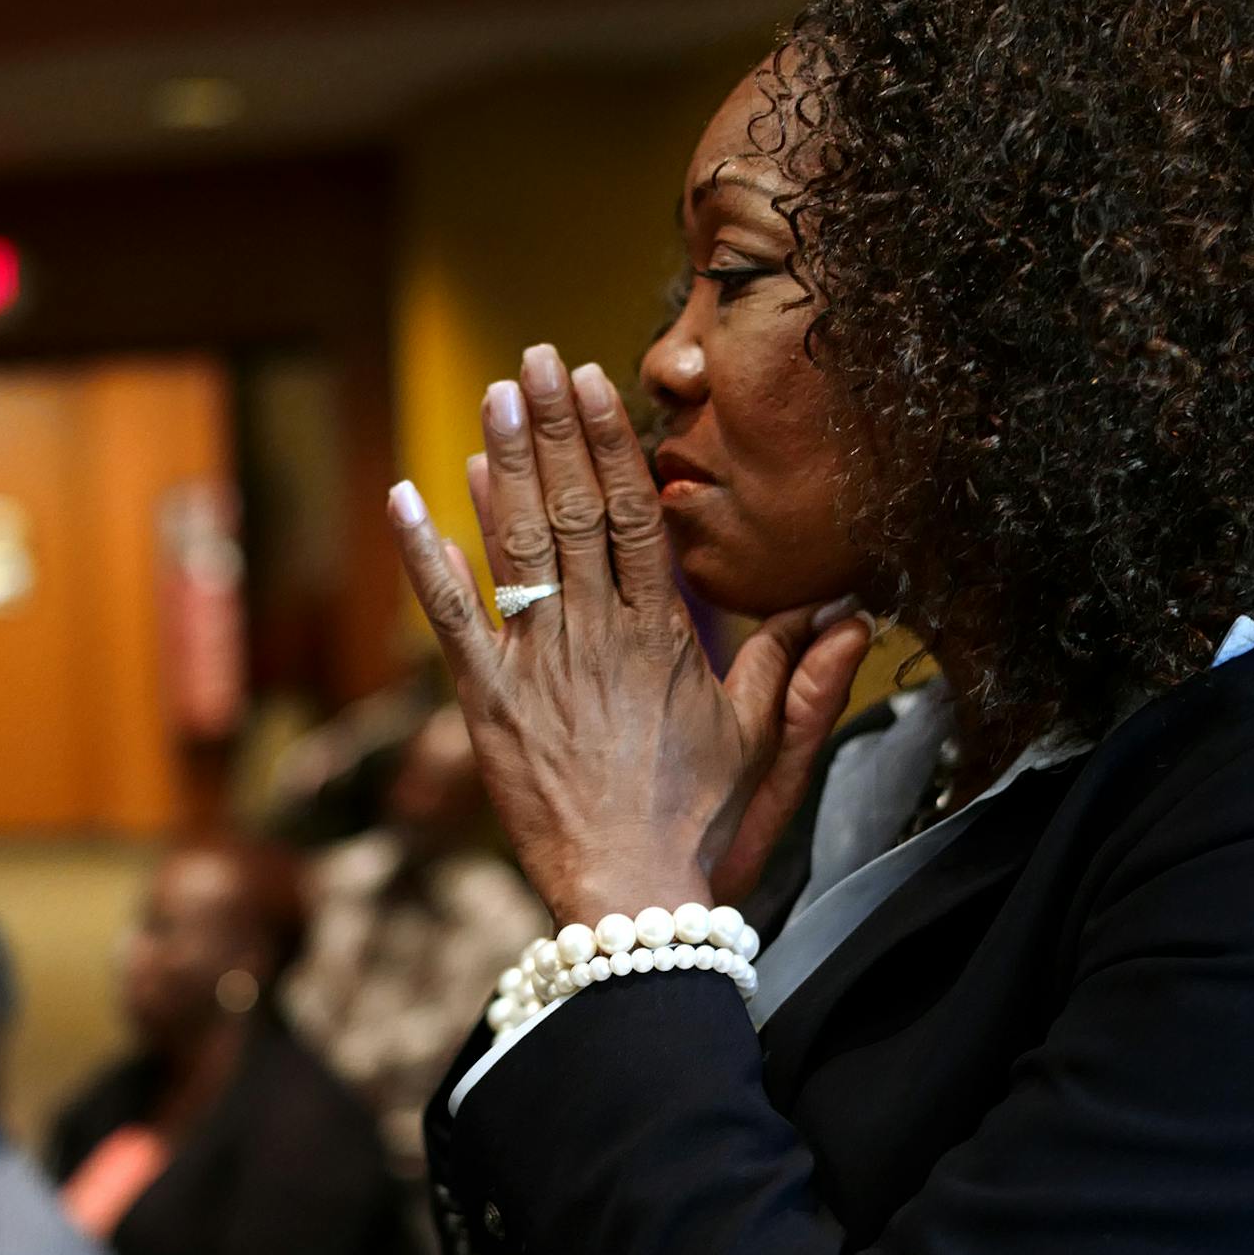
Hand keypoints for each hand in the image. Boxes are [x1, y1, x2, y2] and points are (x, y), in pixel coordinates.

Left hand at [387, 344, 873, 923]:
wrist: (631, 895)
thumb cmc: (700, 826)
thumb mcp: (761, 747)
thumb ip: (795, 671)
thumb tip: (847, 607)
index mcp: (664, 635)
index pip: (639, 513)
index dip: (613, 441)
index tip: (597, 382)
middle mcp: (599, 634)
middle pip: (575, 509)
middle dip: (554, 428)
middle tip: (535, 359)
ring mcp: (539, 665)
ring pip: (518, 544)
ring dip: (502, 463)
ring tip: (493, 398)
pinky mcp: (487, 703)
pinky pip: (450, 617)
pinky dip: (425, 555)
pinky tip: (406, 496)